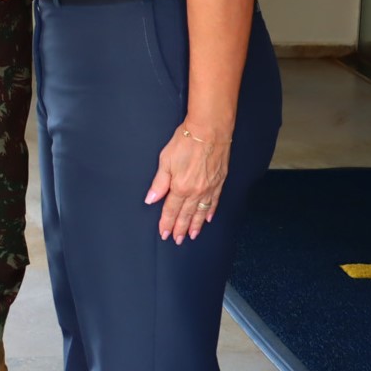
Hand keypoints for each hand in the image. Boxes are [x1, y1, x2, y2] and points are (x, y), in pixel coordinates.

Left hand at [143, 124, 230, 244]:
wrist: (210, 131)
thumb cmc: (185, 142)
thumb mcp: (165, 160)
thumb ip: (159, 182)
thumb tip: (151, 199)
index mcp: (180, 187)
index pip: (171, 210)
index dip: (166, 223)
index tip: (164, 234)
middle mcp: (196, 192)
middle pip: (186, 214)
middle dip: (180, 228)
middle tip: (177, 240)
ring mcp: (209, 188)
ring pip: (201, 212)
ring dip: (196, 225)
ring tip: (191, 235)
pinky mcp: (219, 182)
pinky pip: (214, 202)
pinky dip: (210, 211)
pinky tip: (208, 218)